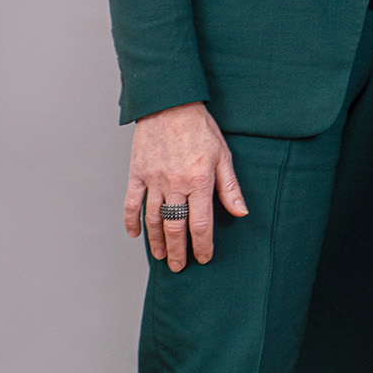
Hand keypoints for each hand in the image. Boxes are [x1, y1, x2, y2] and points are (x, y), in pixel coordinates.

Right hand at [124, 101, 248, 271]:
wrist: (170, 105)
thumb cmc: (201, 129)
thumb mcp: (223, 155)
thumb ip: (230, 187)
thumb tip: (241, 212)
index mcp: (199, 180)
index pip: (201, 222)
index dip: (203, 244)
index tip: (204, 257)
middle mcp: (175, 184)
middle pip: (175, 227)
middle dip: (178, 250)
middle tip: (179, 267)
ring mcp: (153, 180)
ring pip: (153, 219)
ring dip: (157, 241)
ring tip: (161, 256)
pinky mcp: (137, 174)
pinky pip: (131, 203)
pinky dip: (132, 222)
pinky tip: (135, 235)